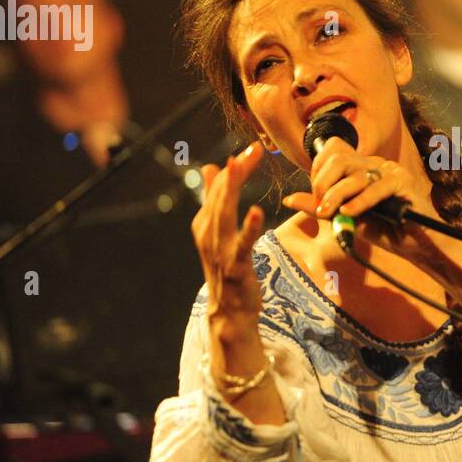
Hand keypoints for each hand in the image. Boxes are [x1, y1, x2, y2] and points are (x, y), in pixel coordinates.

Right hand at [192, 143, 266, 340]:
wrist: (229, 312)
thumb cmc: (227, 269)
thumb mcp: (219, 232)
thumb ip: (214, 200)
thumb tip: (210, 168)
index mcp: (204, 224)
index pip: (218, 189)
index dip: (235, 169)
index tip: (253, 149)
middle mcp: (208, 234)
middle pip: (220, 197)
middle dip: (235, 172)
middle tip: (252, 150)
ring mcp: (220, 251)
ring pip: (224, 215)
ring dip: (232, 190)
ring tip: (240, 166)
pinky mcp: (235, 267)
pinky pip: (242, 245)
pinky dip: (248, 228)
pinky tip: (256, 211)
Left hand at [282, 138, 436, 257]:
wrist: (416, 244)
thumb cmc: (384, 230)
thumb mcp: (345, 219)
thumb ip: (320, 207)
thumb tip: (289, 199)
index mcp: (360, 167)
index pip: (331, 152)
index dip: (317, 172)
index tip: (316, 198)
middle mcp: (374, 163)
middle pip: (338, 159)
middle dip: (323, 183)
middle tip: (321, 207)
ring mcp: (389, 170)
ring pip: (354, 173)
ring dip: (336, 195)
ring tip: (330, 214)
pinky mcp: (403, 182)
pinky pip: (376, 187)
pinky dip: (359, 202)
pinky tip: (349, 214)